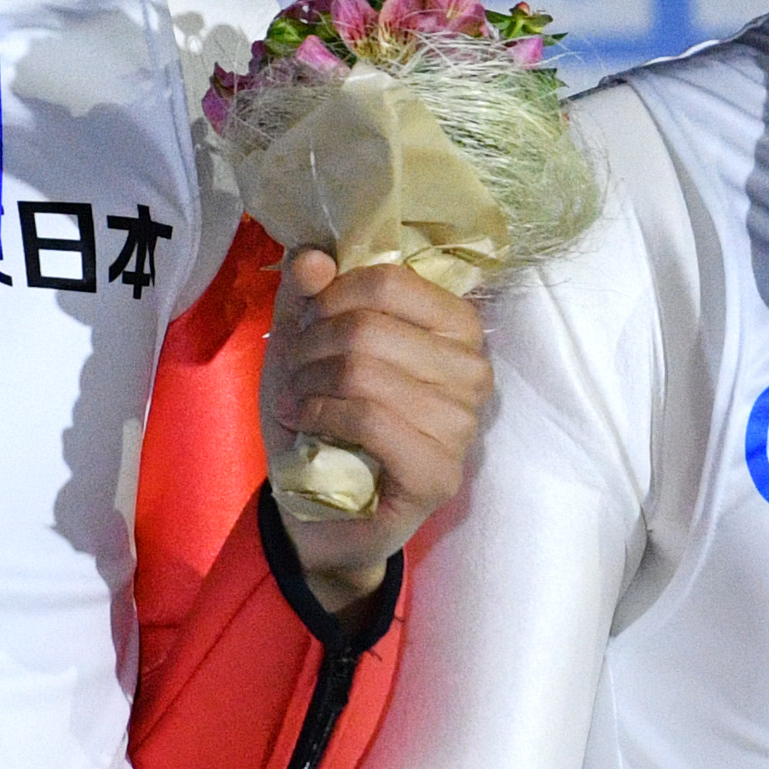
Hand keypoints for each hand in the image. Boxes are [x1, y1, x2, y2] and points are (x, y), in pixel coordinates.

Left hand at [261, 248, 491, 607]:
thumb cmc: (322, 417)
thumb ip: (309, 293)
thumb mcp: (305, 343)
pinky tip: (309, 424)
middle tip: (294, 371)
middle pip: (371, 326)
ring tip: (299, 399)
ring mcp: (463, 427)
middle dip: (311, 345)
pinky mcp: (440, 475)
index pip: (390, 280)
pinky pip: (371, 419)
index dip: (331, 295)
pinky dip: (324, 416)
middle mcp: (473, 373)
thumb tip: (312, 256)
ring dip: (312, 383)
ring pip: (367, 372)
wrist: (318, 511)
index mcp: (455, 328)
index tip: (305, 323)